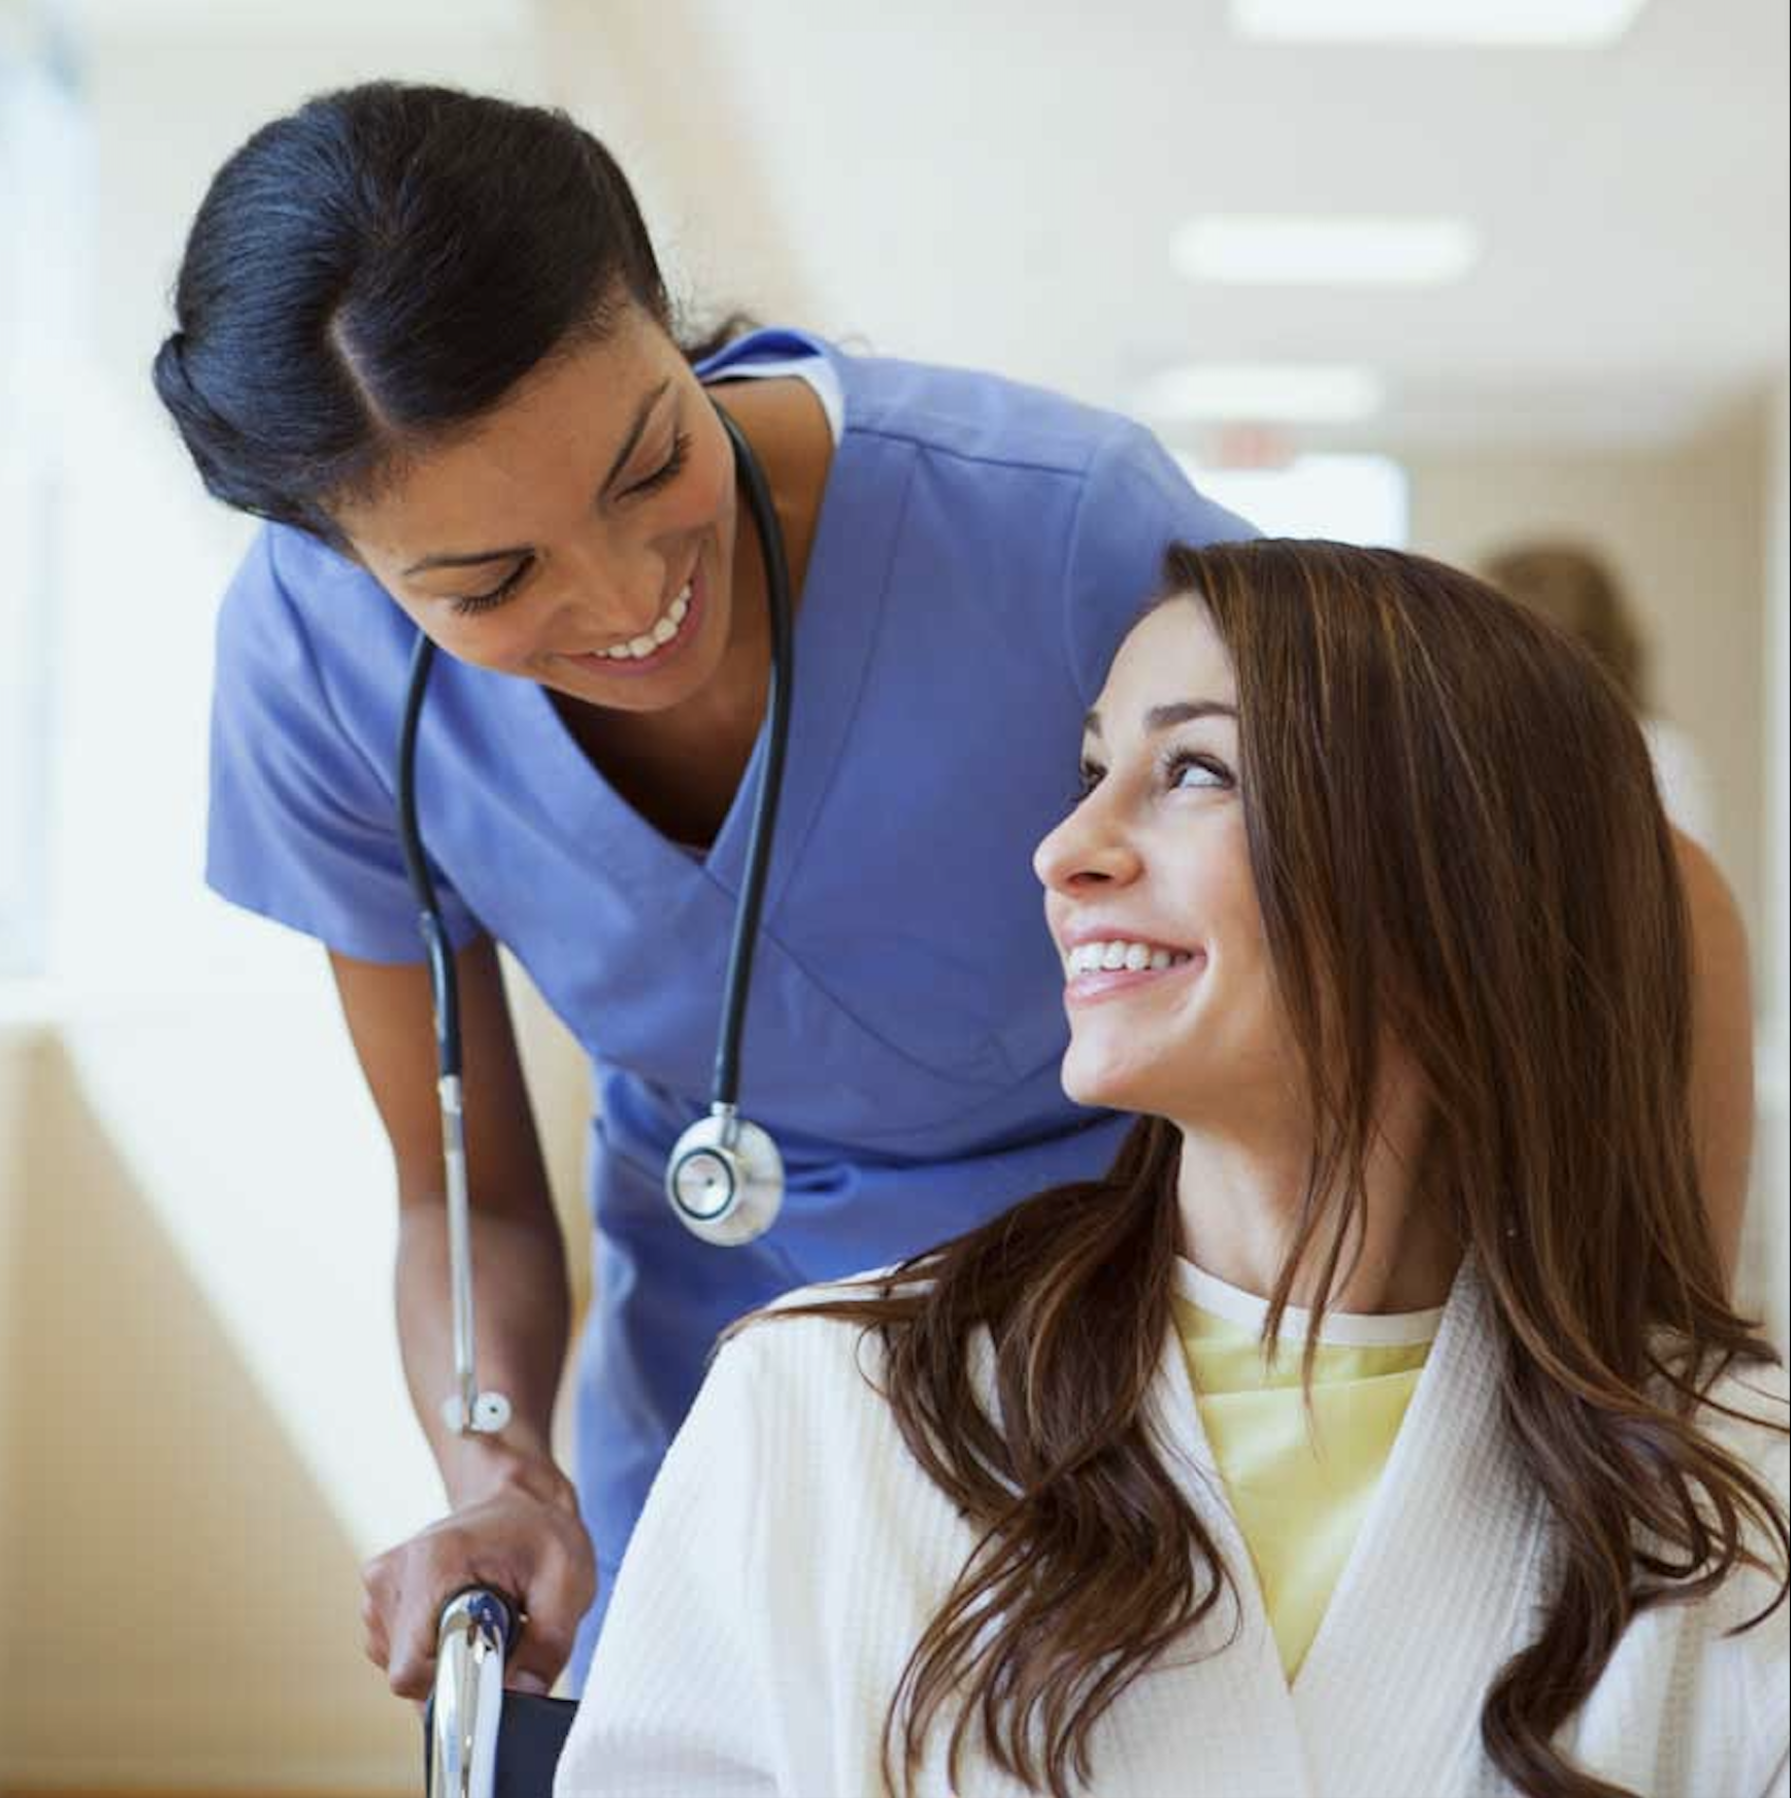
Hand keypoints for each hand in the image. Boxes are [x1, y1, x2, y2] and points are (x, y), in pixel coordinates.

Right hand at [360, 1446, 595, 1700]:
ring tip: (482, 1618)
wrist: (517, 1502)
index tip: (493, 1666)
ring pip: (405, 1670)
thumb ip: (548, 1644)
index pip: (413, 1668)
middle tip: (499, 1632)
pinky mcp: (379, 1602)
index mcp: (433, 1562)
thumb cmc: (542, 1535)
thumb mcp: (567, 1583)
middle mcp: (392, 1575)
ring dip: (447, 1660)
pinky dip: (435, 1651)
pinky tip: (461, 1618)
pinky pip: (401, 1657)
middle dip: (457, 1670)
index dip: (456, 1684)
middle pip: (409, 1674)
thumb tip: (520, 1696)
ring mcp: (379, 1590)